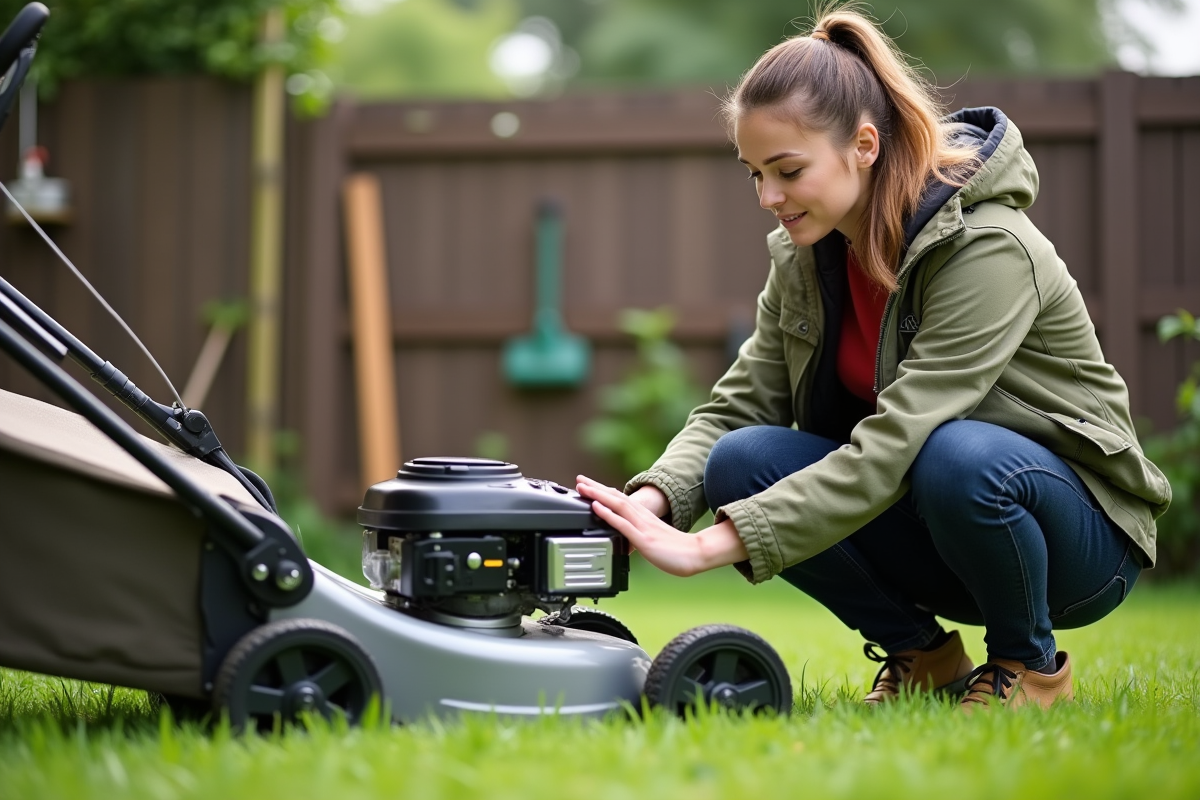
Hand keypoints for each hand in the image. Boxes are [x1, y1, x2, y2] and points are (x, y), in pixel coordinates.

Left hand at [576, 475, 748, 577]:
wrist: (698, 554)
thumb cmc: (679, 551)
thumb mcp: (656, 539)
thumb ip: (642, 536)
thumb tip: (629, 541)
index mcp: (645, 518)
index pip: (622, 499)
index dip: (604, 491)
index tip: (590, 486)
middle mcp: (643, 518)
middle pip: (616, 497)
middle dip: (596, 488)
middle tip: (579, 479)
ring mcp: (643, 527)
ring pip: (617, 505)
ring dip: (597, 495)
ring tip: (582, 488)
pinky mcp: (644, 539)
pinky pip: (622, 524)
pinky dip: (607, 514)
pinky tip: (596, 507)